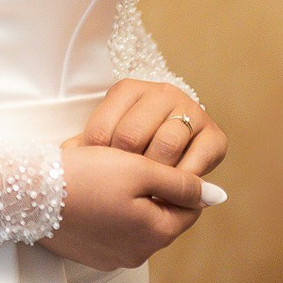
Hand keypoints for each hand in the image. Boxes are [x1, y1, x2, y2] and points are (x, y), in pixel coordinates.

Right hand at [35, 141, 207, 269]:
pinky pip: (110, 233)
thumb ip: (181, 182)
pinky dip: (108, 214)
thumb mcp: (139, 169)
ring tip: (107, 176)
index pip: (189, 209)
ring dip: (131, 204)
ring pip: (135, 226)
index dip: (179, 181)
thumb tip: (217, 196)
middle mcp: (137, 255)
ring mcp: (110, 258)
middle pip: (161, 219)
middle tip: (129, 164)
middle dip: (154, 193)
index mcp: (156, 234)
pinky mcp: (88, 255)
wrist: (27, 194)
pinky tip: (90, 194)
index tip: (159, 160)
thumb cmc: (85, 176)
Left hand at [76, 79, 225, 179]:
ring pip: (165, 147)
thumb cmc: (129, 145)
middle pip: (131, 136)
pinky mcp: (215, 135)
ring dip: (154, 176)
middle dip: (124, 169)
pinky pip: (198, 160)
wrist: (176, 143)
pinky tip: (170, 193)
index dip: (97, 161)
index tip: (98, 179)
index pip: (102, 129)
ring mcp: (191, 110)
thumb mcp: (105, 139)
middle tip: (121, 189)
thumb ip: (85, 146)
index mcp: (127, 89)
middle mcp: (162, 93)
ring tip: (144, 193)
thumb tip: (67, 157)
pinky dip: (183, 180)